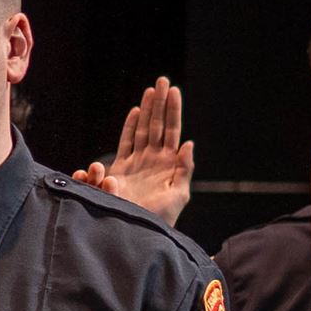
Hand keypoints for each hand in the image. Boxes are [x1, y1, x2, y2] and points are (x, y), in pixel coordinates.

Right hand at [103, 77, 193, 226]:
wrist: (139, 230)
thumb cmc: (161, 217)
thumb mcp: (179, 195)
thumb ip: (184, 169)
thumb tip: (188, 144)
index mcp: (169, 163)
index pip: (172, 130)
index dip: (173, 110)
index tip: (173, 91)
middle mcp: (153, 159)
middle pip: (157, 124)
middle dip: (159, 103)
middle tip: (161, 80)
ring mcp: (138, 162)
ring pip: (143, 129)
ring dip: (146, 109)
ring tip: (150, 90)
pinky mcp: (122, 168)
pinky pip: (126, 143)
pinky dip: (130, 127)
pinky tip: (135, 112)